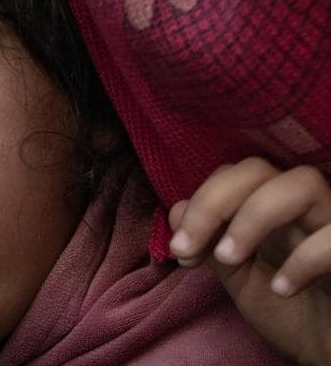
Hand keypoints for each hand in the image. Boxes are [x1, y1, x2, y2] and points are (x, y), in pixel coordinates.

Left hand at [169, 157, 330, 364]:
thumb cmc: (293, 314)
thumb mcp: (241, 279)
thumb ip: (211, 244)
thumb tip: (177, 210)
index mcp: (273, 208)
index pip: (232, 175)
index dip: (200, 203)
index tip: (180, 249)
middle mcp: (305, 207)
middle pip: (257, 169)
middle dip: (214, 203)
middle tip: (187, 248)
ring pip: (303, 183)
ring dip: (254, 216)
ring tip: (229, 258)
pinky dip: (306, 257)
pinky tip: (282, 289)